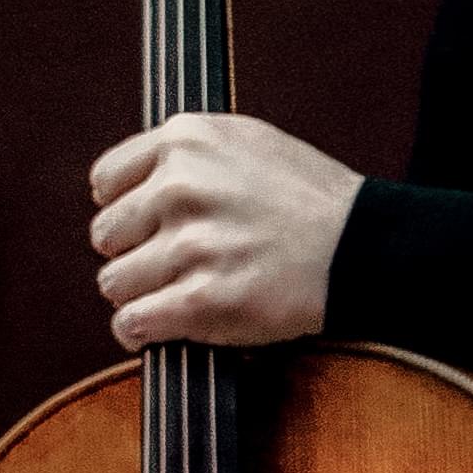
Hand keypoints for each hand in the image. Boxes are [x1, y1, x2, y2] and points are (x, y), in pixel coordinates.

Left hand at [91, 114, 357, 347]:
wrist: (366, 248)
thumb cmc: (315, 200)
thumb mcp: (249, 141)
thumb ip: (185, 153)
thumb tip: (127, 183)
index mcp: (186, 141)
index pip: (105, 183)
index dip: (131, 210)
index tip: (157, 225)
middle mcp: (180, 186)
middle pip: (106, 236)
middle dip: (138, 253)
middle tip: (182, 262)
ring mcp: (191, 245)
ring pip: (114, 283)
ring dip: (144, 294)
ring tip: (184, 292)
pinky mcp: (203, 299)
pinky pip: (131, 323)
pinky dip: (144, 331)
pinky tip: (168, 325)